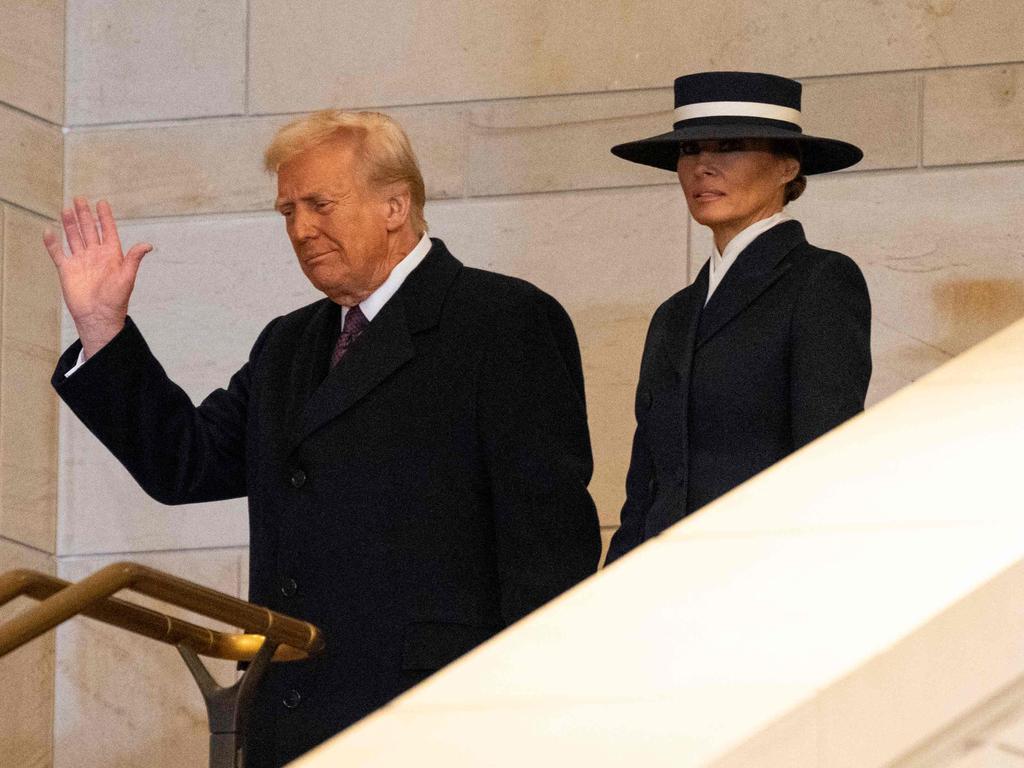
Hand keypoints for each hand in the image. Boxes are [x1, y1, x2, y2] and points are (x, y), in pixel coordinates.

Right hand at [43, 198, 151, 358]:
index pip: (108, 230)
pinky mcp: (67, 270)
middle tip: (80, 199)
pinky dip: (52, 243)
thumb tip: (148, 245)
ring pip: (74, 237)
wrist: (98, 316)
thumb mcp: (127, 277)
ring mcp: (81, 261)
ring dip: (70, 224)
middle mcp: (95, 255)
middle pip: (89, 230)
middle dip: (85, 215)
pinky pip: (58, 253)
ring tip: (67, 209)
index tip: (102, 202)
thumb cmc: (116, 299)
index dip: (105, 217)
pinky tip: (49, 231)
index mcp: (111, 255)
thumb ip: (133, 259)